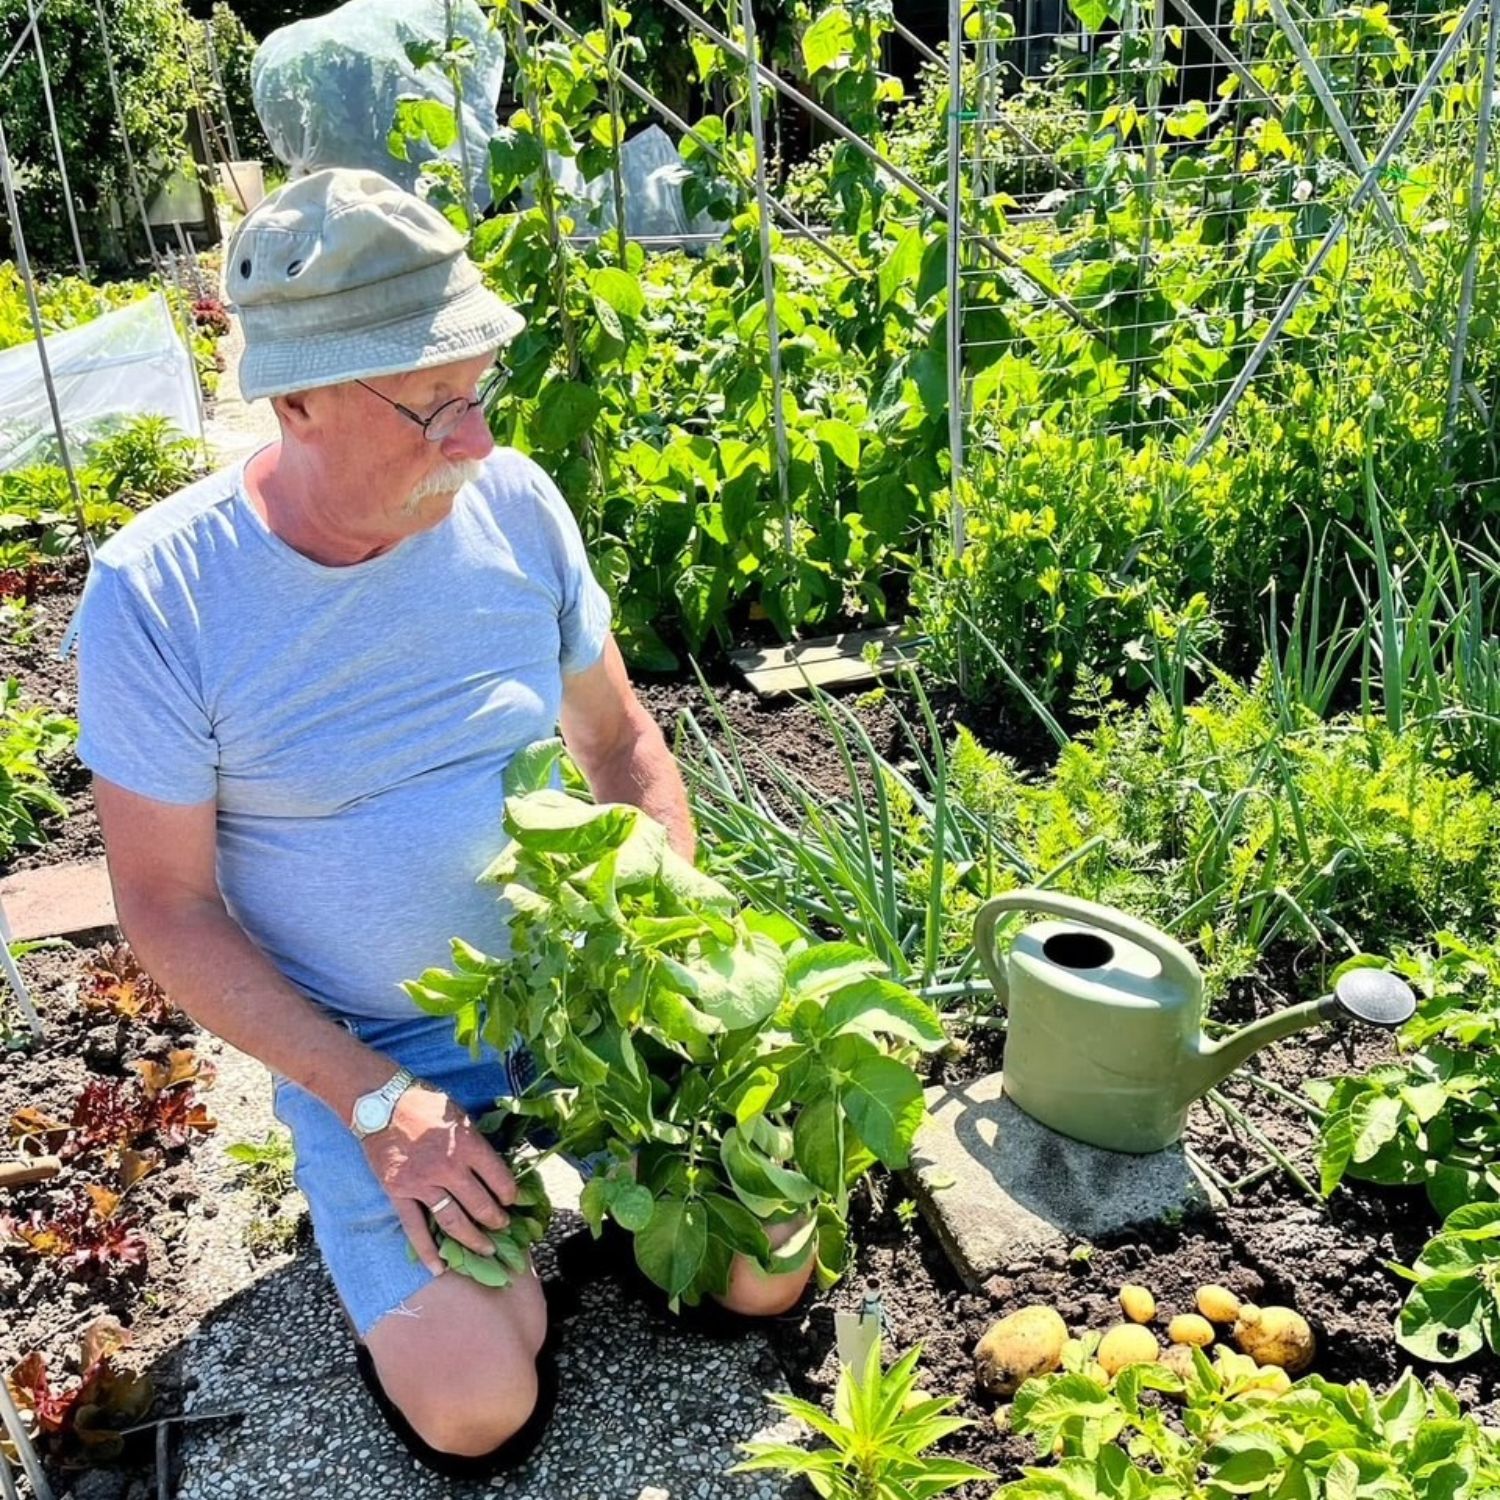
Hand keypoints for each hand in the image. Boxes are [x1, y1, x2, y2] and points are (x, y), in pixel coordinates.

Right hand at [360, 1084, 515, 1274]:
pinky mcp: (399, 1193)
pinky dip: (427, 1251)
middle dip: (496, 1220)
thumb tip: (494, 1166)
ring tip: (486, 1249)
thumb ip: (476, 1142)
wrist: (381, 1103)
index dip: (510, 1194)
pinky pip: (415, 1228)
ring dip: (472, 1239)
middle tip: (504, 1228)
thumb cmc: (424, 1103)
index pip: (499, 1178)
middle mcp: (449, 1167)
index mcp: (468, 1144)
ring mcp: (423, 1183)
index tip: (514, 1201)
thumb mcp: (460, 1115)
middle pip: (479, 1204)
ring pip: (453, 1221)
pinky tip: (439, 1268)